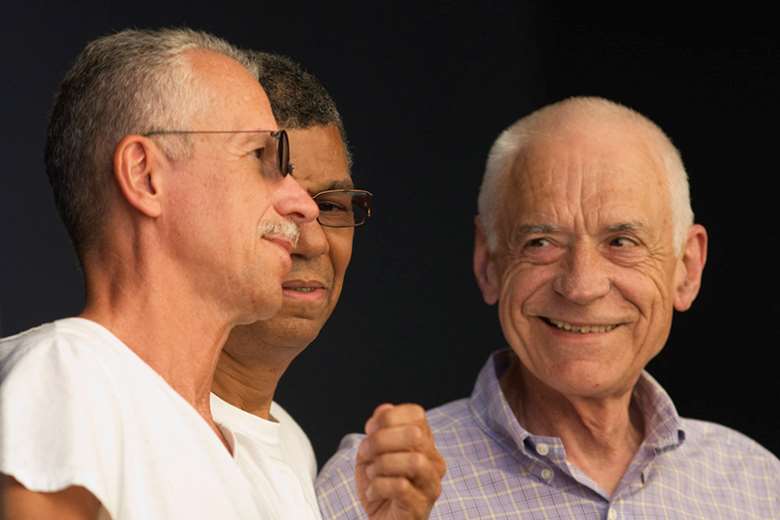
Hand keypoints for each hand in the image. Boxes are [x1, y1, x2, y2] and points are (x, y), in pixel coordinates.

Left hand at [355, 403, 445, 519]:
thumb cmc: (380, 487)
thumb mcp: (372, 453)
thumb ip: (378, 430)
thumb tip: (383, 409)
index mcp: (424, 443)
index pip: (417, 414)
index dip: (389, 417)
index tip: (371, 430)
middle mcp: (434, 461)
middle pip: (415, 434)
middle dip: (381, 440)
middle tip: (367, 453)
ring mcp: (430, 484)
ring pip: (414, 461)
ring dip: (383, 464)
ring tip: (372, 473)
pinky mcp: (421, 506)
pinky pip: (402, 487)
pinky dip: (379, 486)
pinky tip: (372, 492)